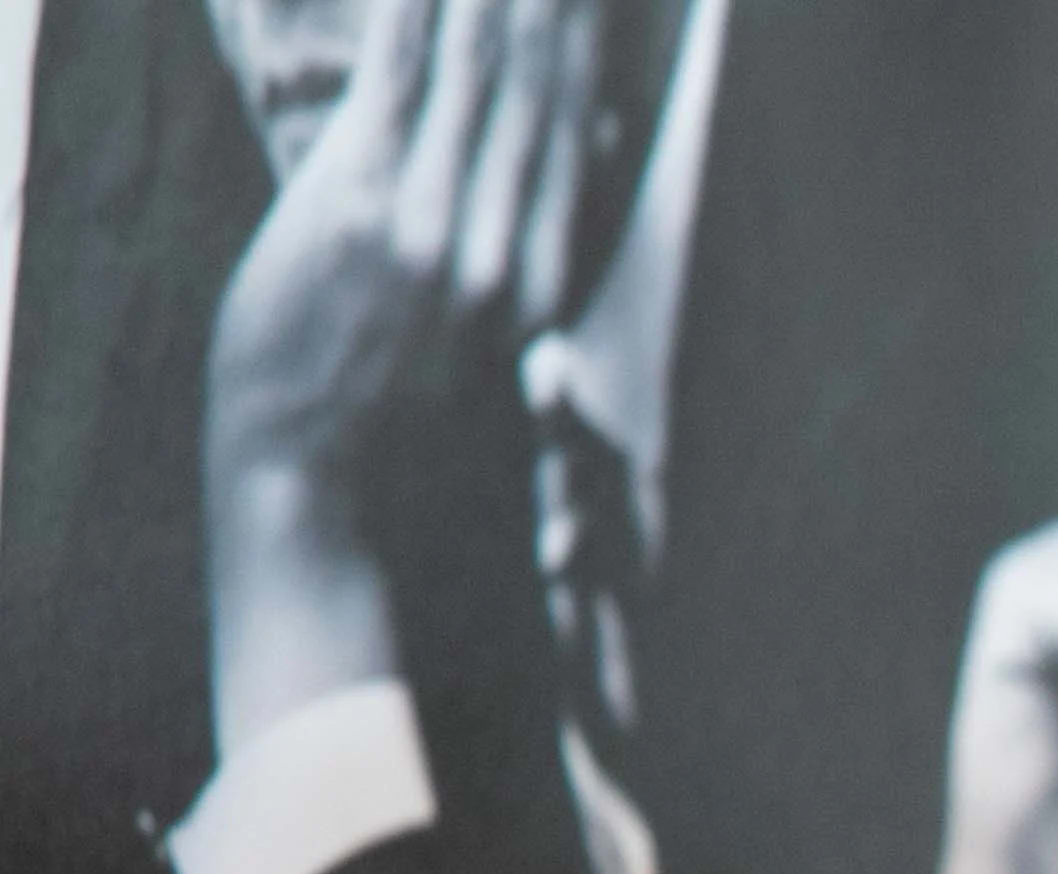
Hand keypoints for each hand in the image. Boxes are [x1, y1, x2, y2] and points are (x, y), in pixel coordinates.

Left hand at [200, 0, 599, 753]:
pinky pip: (400, 81)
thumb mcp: (490, 383)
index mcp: (535, 285)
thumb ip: (533, 294)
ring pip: (475, 73)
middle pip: (535, 92)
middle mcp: (501, 245)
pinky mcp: (359, 202)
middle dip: (548, 9)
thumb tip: (576, 229)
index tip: (586, 4)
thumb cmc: (399, 451)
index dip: (580, 58)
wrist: (323, 493)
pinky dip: (417, 17)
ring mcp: (432, 221)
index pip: (570, 141)